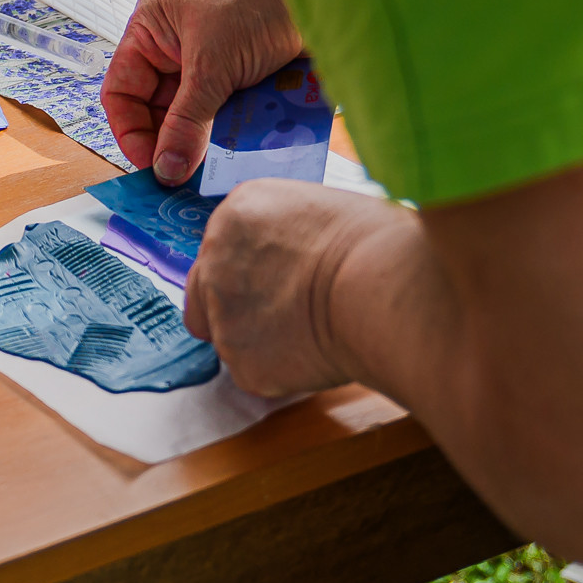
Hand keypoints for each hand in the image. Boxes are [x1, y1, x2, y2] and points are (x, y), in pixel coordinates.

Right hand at [101, 0, 303, 184]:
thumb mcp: (212, 65)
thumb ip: (187, 121)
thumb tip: (167, 170)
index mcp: (151, 29)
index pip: (123, 91)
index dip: (131, 131)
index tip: (152, 166)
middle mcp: (177, 45)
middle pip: (159, 108)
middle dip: (172, 140)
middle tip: (187, 176)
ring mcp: (213, 60)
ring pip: (198, 114)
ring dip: (208, 139)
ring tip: (218, 166)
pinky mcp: (246, 73)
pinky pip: (230, 112)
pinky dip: (236, 130)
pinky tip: (245, 148)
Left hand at [187, 178, 388, 396]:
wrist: (380, 290)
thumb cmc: (373, 245)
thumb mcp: (317, 210)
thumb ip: (282, 232)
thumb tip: (289, 253)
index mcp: (236, 215)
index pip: (219, 250)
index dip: (247, 271)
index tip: (274, 281)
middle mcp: (215, 262)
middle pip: (202, 298)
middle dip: (230, 311)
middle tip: (276, 318)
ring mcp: (224, 317)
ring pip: (231, 339)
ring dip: (260, 341)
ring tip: (313, 332)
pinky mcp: (244, 364)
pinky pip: (257, 373)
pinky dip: (281, 371)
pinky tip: (317, 354)